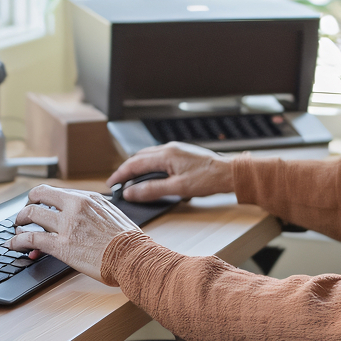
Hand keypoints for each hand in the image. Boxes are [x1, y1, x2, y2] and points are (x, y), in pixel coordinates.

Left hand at [8, 184, 140, 281]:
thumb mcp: (111, 214)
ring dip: (19, 224)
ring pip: (30, 215)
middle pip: (38, 196)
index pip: (54, 191)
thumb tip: (83, 213)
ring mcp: (67, 226)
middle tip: (23, 217)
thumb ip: (93, 210)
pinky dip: (18, 241)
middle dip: (26, 206)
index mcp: (87, 198)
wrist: (133, 257)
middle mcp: (74, 207)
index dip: (40, 198)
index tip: (36, 205)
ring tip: (16, 231)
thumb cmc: (127, 240)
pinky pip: (31, 239)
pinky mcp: (62, 246)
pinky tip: (13, 245)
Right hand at [107, 142, 233, 202]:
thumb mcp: (178, 189)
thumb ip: (152, 190)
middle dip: (126, 170)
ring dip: (137, 167)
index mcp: (166, 155)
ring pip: (148, 156)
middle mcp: (169, 148)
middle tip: (117, 184)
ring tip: (130, 180)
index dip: (121, 174)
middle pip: (139, 158)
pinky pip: (158, 157)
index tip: (112, 184)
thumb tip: (131, 192)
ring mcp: (175, 149)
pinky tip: (149, 175)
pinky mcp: (181, 153)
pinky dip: (148, 166)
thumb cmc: (207, 179)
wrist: (228, 173)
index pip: (135, 164)